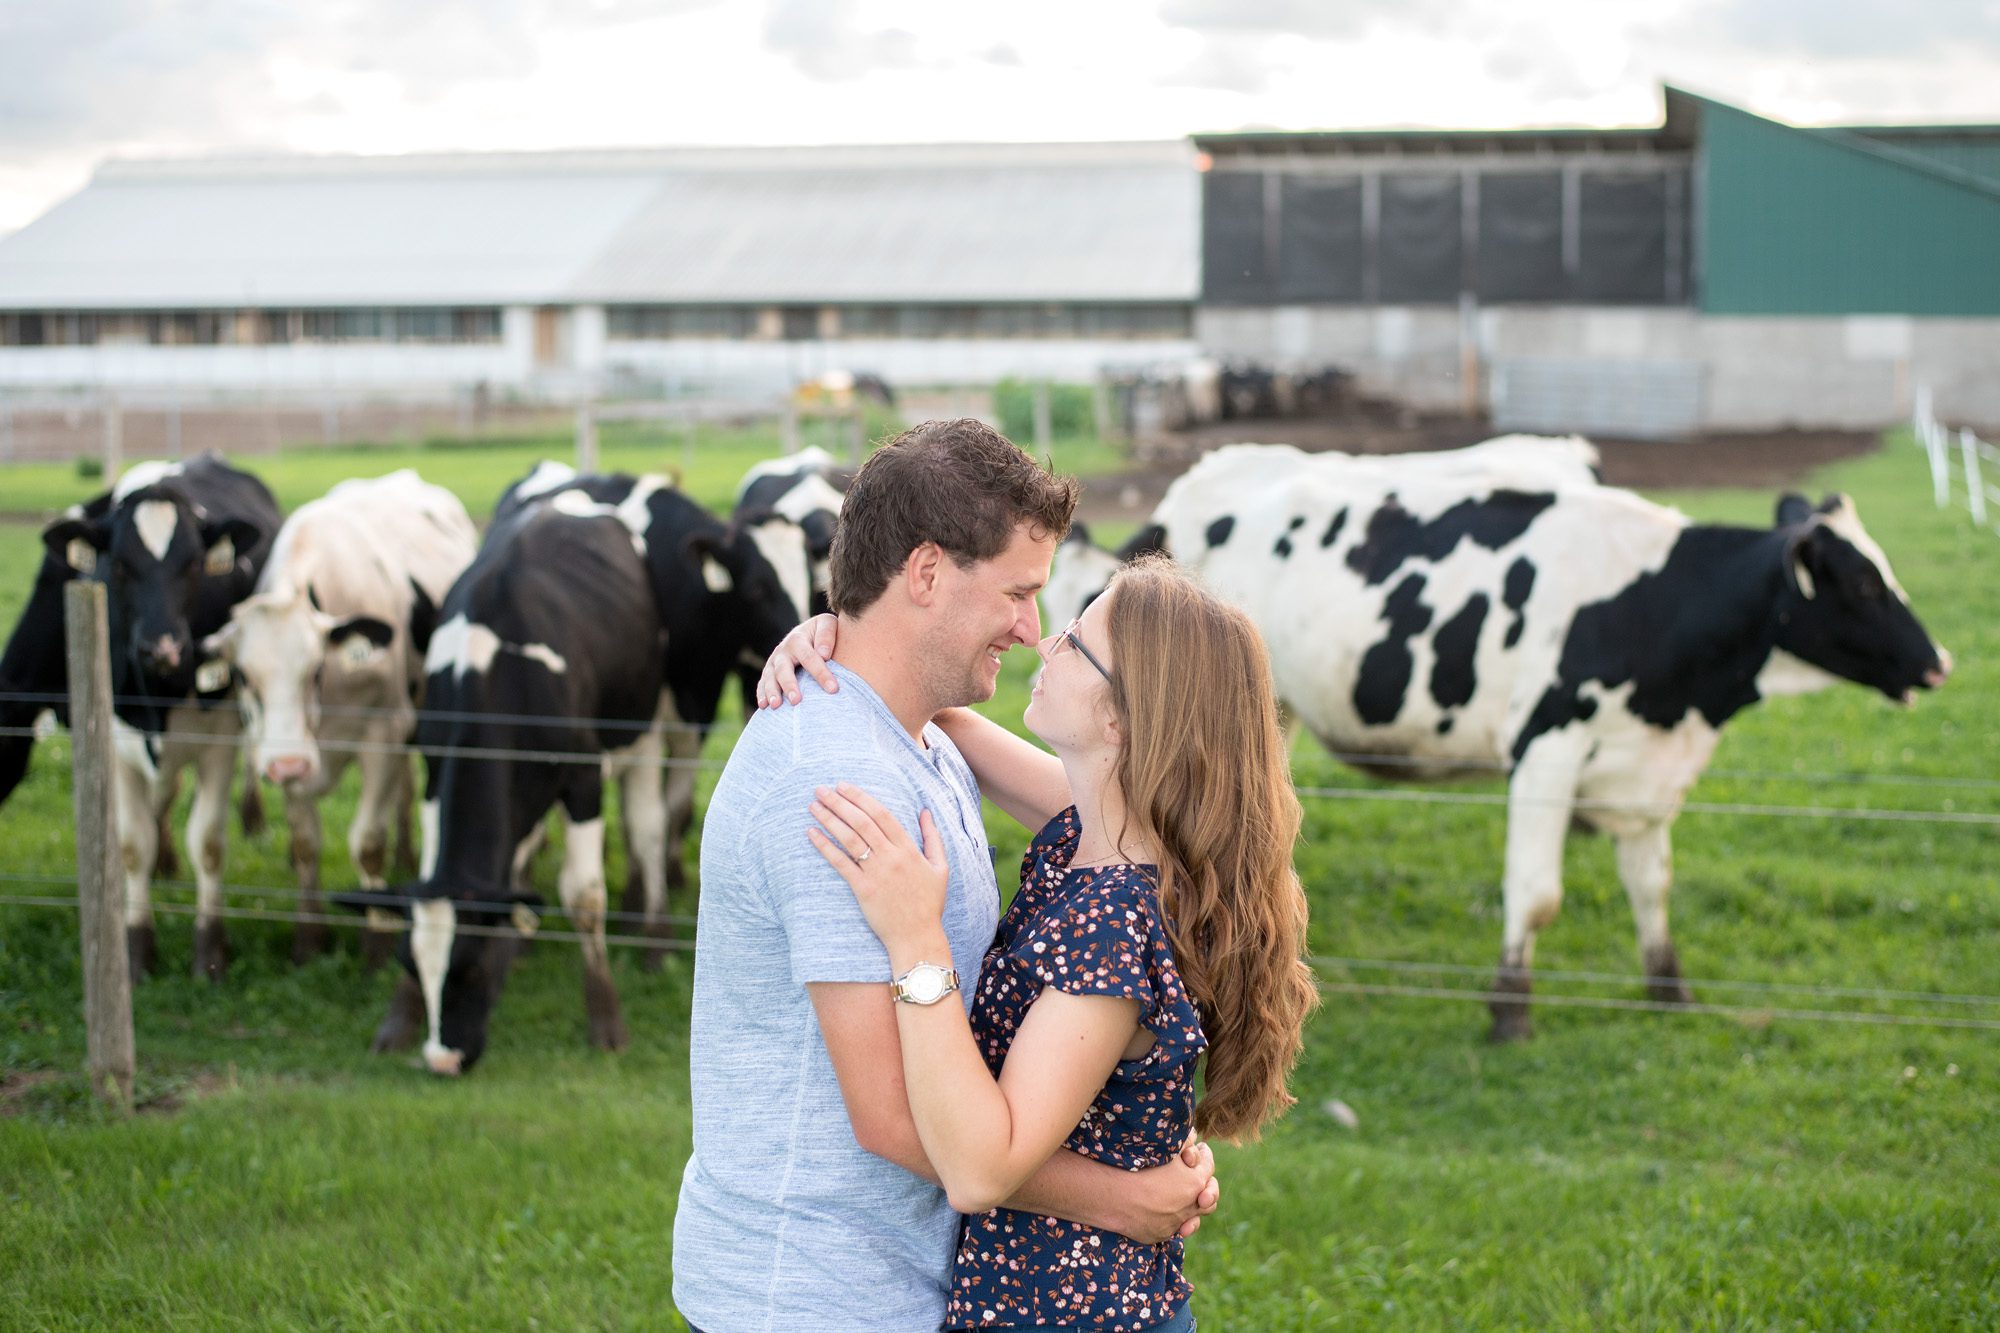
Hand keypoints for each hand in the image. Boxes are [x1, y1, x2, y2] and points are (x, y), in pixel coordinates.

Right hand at [757, 613, 839, 707]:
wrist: (807, 632)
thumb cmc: (822, 632)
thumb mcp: (827, 624)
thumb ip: (827, 635)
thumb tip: (824, 654)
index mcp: (798, 639)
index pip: (810, 658)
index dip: (821, 674)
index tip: (833, 689)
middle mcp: (782, 651)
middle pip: (783, 669)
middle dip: (789, 685)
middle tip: (796, 701)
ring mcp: (773, 662)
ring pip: (770, 678)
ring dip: (772, 692)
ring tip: (776, 706)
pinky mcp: (769, 672)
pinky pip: (762, 683)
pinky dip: (761, 694)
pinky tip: (764, 706)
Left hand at [807, 783, 948, 953]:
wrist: (917, 937)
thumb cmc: (929, 903)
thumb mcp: (940, 867)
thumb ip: (933, 837)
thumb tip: (925, 811)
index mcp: (909, 849)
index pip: (882, 814)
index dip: (861, 798)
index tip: (843, 786)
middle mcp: (891, 857)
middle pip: (862, 822)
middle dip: (840, 802)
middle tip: (821, 789)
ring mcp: (876, 873)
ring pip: (850, 838)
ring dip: (830, 819)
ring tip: (813, 805)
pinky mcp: (863, 890)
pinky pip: (841, 863)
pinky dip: (825, 847)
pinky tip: (811, 833)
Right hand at [1123, 1137, 1219, 1243]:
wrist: (1110, 1194)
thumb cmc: (1136, 1166)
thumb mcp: (1165, 1148)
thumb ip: (1184, 1144)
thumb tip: (1193, 1138)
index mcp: (1194, 1182)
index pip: (1209, 1166)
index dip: (1205, 1155)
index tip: (1201, 1149)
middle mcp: (1189, 1205)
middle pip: (1209, 1196)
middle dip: (1207, 1185)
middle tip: (1198, 1174)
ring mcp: (1175, 1222)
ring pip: (1195, 1218)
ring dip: (1195, 1207)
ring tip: (1190, 1198)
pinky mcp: (1160, 1234)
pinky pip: (1175, 1228)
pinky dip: (1175, 1219)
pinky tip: (1167, 1210)